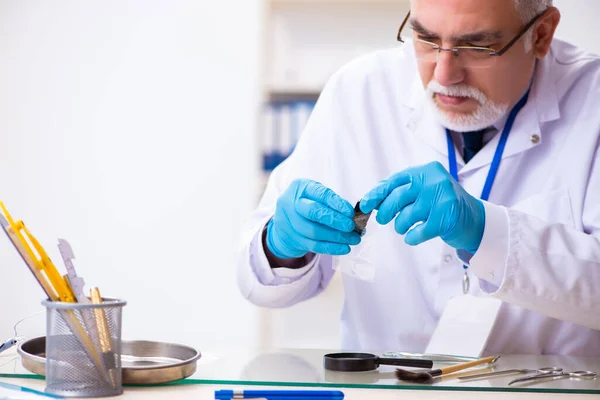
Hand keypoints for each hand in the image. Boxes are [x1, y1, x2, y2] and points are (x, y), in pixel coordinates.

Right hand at [266, 179, 361, 258]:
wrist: (285, 221)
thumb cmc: (307, 204)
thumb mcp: (315, 195)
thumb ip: (332, 202)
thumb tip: (355, 216)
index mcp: (300, 187)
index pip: (320, 194)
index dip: (337, 203)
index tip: (351, 212)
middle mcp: (291, 203)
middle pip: (314, 212)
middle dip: (335, 220)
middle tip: (352, 226)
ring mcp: (290, 223)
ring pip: (315, 232)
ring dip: (337, 237)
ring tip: (354, 239)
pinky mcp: (294, 239)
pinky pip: (314, 246)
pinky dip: (332, 248)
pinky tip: (345, 248)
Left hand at [359, 161, 484, 253]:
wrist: (473, 219)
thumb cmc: (440, 204)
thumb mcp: (423, 190)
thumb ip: (401, 191)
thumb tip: (370, 201)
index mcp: (426, 171)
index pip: (394, 181)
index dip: (377, 193)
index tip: (364, 205)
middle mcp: (435, 181)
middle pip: (397, 198)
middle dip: (385, 212)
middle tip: (382, 220)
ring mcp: (442, 199)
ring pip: (405, 217)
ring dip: (400, 226)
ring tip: (404, 227)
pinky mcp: (446, 219)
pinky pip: (417, 233)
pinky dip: (411, 238)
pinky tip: (413, 236)